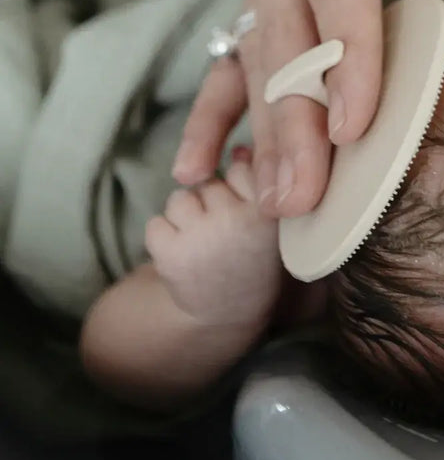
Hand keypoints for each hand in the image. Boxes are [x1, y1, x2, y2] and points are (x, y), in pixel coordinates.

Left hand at [146, 149, 280, 327]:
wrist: (230, 312)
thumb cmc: (254, 256)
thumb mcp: (270, 219)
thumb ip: (259, 181)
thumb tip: (238, 147)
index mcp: (269, 211)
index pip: (244, 167)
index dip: (242, 187)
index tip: (247, 211)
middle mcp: (236, 221)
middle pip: (210, 182)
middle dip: (212, 201)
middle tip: (225, 232)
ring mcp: (201, 238)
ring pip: (180, 198)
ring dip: (186, 216)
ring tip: (203, 242)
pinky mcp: (169, 254)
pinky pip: (155, 223)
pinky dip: (164, 237)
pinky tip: (184, 254)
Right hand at [172, 0, 443, 216]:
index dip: (346, 49)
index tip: (355, 125)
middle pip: (286, 35)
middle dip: (294, 119)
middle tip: (303, 199)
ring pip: (260, 62)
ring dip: (267, 136)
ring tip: (275, 208)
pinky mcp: (269, 1)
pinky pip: (238, 64)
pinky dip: (224, 117)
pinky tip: (204, 171)